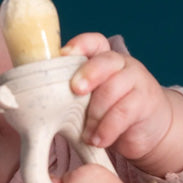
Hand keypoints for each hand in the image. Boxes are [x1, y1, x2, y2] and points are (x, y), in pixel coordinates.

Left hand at [63, 33, 182, 177]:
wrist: (149, 128)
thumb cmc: (110, 111)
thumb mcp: (91, 99)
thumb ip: (72, 93)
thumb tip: (33, 102)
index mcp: (104, 60)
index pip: (94, 43)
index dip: (80, 44)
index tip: (64, 54)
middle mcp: (121, 66)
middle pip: (106, 61)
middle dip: (89, 74)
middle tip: (75, 90)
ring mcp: (136, 82)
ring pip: (113, 89)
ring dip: (95, 113)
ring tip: (86, 135)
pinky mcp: (145, 103)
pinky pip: (124, 112)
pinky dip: (107, 128)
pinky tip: (98, 140)